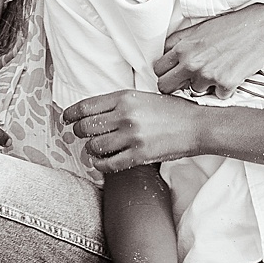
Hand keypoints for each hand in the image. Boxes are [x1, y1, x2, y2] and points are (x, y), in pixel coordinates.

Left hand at [63, 89, 202, 173]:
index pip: (85, 106)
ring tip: (96, 148)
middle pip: (84, 127)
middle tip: (81, 135)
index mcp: (124, 97)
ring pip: (94, 147)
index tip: (66, 119)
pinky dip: (100, 165)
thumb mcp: (142, 97)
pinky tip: (102, 162)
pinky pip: (108, 164)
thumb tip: (92, 114)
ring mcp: (132, 136)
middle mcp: (125, 115)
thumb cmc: (171, 111)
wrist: (197, 126)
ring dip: (91, 150)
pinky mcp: (139, 155)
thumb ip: (118, 104)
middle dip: (78, 133)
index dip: (70, 114)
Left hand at [156, 4, 263, 96]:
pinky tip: (232, 73)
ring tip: (219, 69)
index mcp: (182, 46)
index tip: (173, 73)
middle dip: (174, 86)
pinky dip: (225, 89)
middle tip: (187, 82)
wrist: (263, 28)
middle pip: (165, 87)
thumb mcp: (201, 27)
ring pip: (194, 92)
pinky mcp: (225, 84)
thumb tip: (169, 54)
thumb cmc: (234, 25)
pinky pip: (217, 96)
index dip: (165, 72)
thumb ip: (182, 42)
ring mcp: (207, 75)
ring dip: (205, 85)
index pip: (158, 68)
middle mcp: (191, 62)